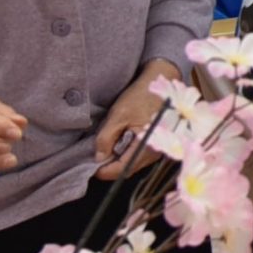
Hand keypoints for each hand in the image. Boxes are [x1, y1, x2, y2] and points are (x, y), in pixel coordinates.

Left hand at [94, 62, 178, 178]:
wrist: (162, 82)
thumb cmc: (142, 96)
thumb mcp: (119, 115)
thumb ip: (106, 138)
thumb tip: (98, 157)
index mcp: (146, 147)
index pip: (121, 170)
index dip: (104, 171)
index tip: (90, 166)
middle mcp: (154, 153)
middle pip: (127, 169)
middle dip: (110, 166)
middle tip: (95, 156)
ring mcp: (156, 149)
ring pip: (132, 162)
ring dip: (118, 158)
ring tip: (105, 147)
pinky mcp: (156, 143)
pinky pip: (138, 154)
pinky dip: (126, 151)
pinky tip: (119, 141)